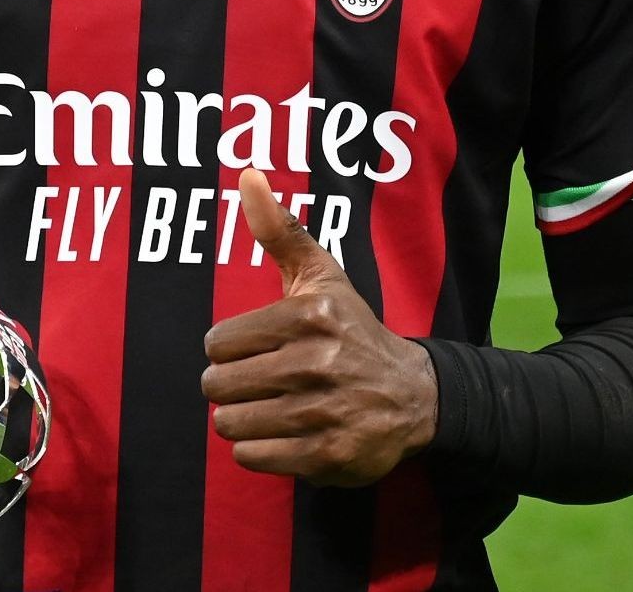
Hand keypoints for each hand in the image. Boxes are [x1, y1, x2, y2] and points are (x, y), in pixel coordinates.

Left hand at [200, 168, 437, 486]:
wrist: (414, 395)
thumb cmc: (351, 330)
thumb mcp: (322, 277)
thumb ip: (280, 230)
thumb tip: (248, 175)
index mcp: (310, 315)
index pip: (218, 343)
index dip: (228, 348)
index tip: (253, 348)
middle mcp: (317, 363)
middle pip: (219, 385)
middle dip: (229, 386)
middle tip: (256, 380)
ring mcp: (324, 412)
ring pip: (232, 424)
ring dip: (241, 419)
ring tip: (268, 405)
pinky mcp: (328, 455)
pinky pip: (254, 457)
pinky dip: (257, 448)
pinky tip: (281, 431)